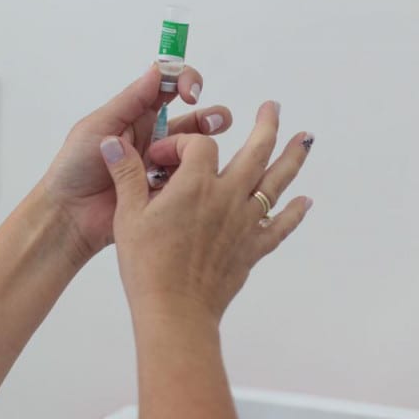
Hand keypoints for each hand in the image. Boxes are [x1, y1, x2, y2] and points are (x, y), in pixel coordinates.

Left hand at [40, 65, 234, 260]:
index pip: (168, 89)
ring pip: (193, 151)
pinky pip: (187, 180)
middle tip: (215, 123)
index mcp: (135, 116)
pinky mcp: (164, 192)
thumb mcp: (99, 126)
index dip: (184, 82)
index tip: (190, 92)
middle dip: (210, 117)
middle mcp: (152, 139)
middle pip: (191, 121)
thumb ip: (130, 100)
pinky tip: (185, 180)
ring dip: (205, 146)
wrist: (69, 214)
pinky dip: (193, 175)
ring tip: (206, 150)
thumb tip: (158, 70)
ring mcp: (160, 166)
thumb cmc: (75, 167)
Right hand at [100, 101, 313, 321]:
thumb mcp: (128, 215)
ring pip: (275, 183)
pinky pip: (279, 226)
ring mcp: (243, 223)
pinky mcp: (251, 249)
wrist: (175, 311)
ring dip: (292, 158)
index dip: (178, 144)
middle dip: (266, 126)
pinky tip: (305, 202)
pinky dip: (294, 213)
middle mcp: (226, 198)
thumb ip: (126, 174)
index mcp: (195, 185)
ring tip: (305, 138)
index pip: (198, 144)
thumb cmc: (147, 265)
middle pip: (255, 151)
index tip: (159, 159)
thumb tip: (113, 142)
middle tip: (272, 108)